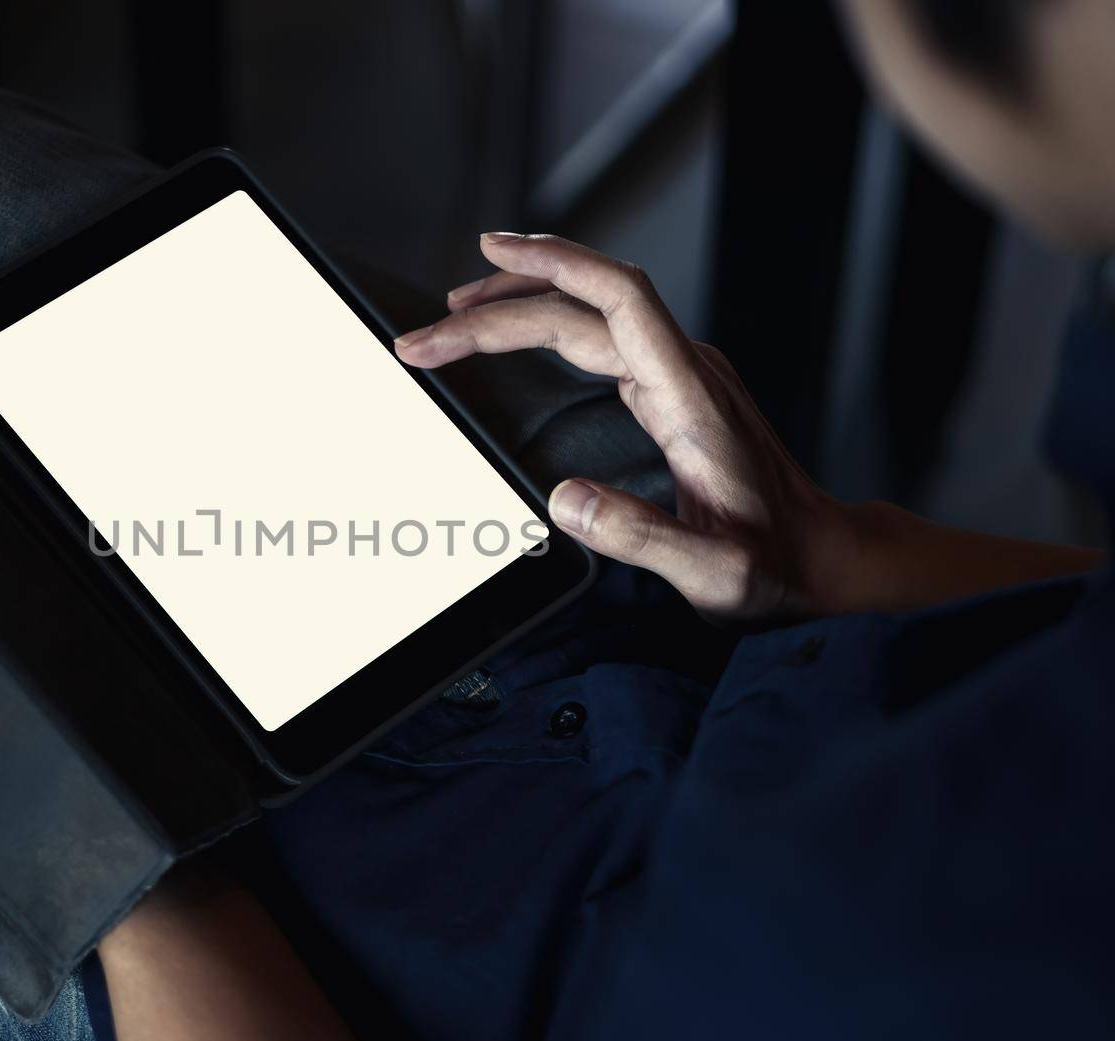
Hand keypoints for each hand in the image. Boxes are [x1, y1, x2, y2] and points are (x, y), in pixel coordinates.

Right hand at [394, 232, 847, 623]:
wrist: (823, 558)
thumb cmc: (773, 566)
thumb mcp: (713, 572)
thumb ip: (641, 537)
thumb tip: (562, 501)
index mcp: (691, 396)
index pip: (619, 299)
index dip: (552, 266)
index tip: (486, 259)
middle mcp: (686, 370)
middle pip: (585, 302)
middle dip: (498, 304)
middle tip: (425, 333)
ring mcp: (680, 375)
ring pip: (590, 312)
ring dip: (520, 302)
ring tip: (455, 313)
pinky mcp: (671, 389)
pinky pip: (599, 332)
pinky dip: (547, 321)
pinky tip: (518, 330)